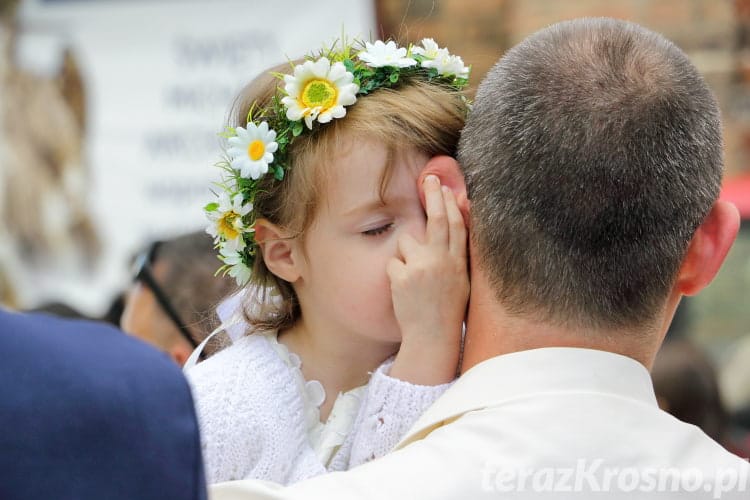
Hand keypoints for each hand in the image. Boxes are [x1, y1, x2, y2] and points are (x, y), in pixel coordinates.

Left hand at [387, 174, 468, 384]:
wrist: (432, 337)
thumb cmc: (447, 310)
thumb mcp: (461, 281)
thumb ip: (457, 253)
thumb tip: (457, 226)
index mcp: (458, 262)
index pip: (457, 225)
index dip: (451, 204)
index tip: (446, 187)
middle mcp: (442, 261)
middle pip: (437, 220)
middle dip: (433, 196)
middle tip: (430, 178)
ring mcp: (421, 268)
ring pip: (406, 241)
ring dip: (406, 253)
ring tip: (413, 278)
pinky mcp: (402, 277)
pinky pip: (392, 263)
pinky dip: (395, 274)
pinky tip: (403, 290)